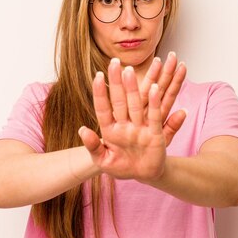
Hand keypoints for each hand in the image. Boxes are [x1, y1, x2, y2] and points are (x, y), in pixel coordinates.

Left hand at [78, 60, 186, 180]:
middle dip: (116, 81)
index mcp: (110, 129)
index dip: (100, 93)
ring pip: (137, 102)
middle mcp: (125, 124)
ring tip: (130, 70)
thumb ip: (93, 146)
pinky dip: (154, 103)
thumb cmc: (121, 166)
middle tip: (114, 62)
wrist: (142, 174)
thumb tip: (82, 130)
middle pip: (120, 99)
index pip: (103, 108)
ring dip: (133, 87)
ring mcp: (140, 127)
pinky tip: (154, 88)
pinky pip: (155, 116)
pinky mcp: (155, 134)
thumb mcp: (103, 160)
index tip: (97, 76)